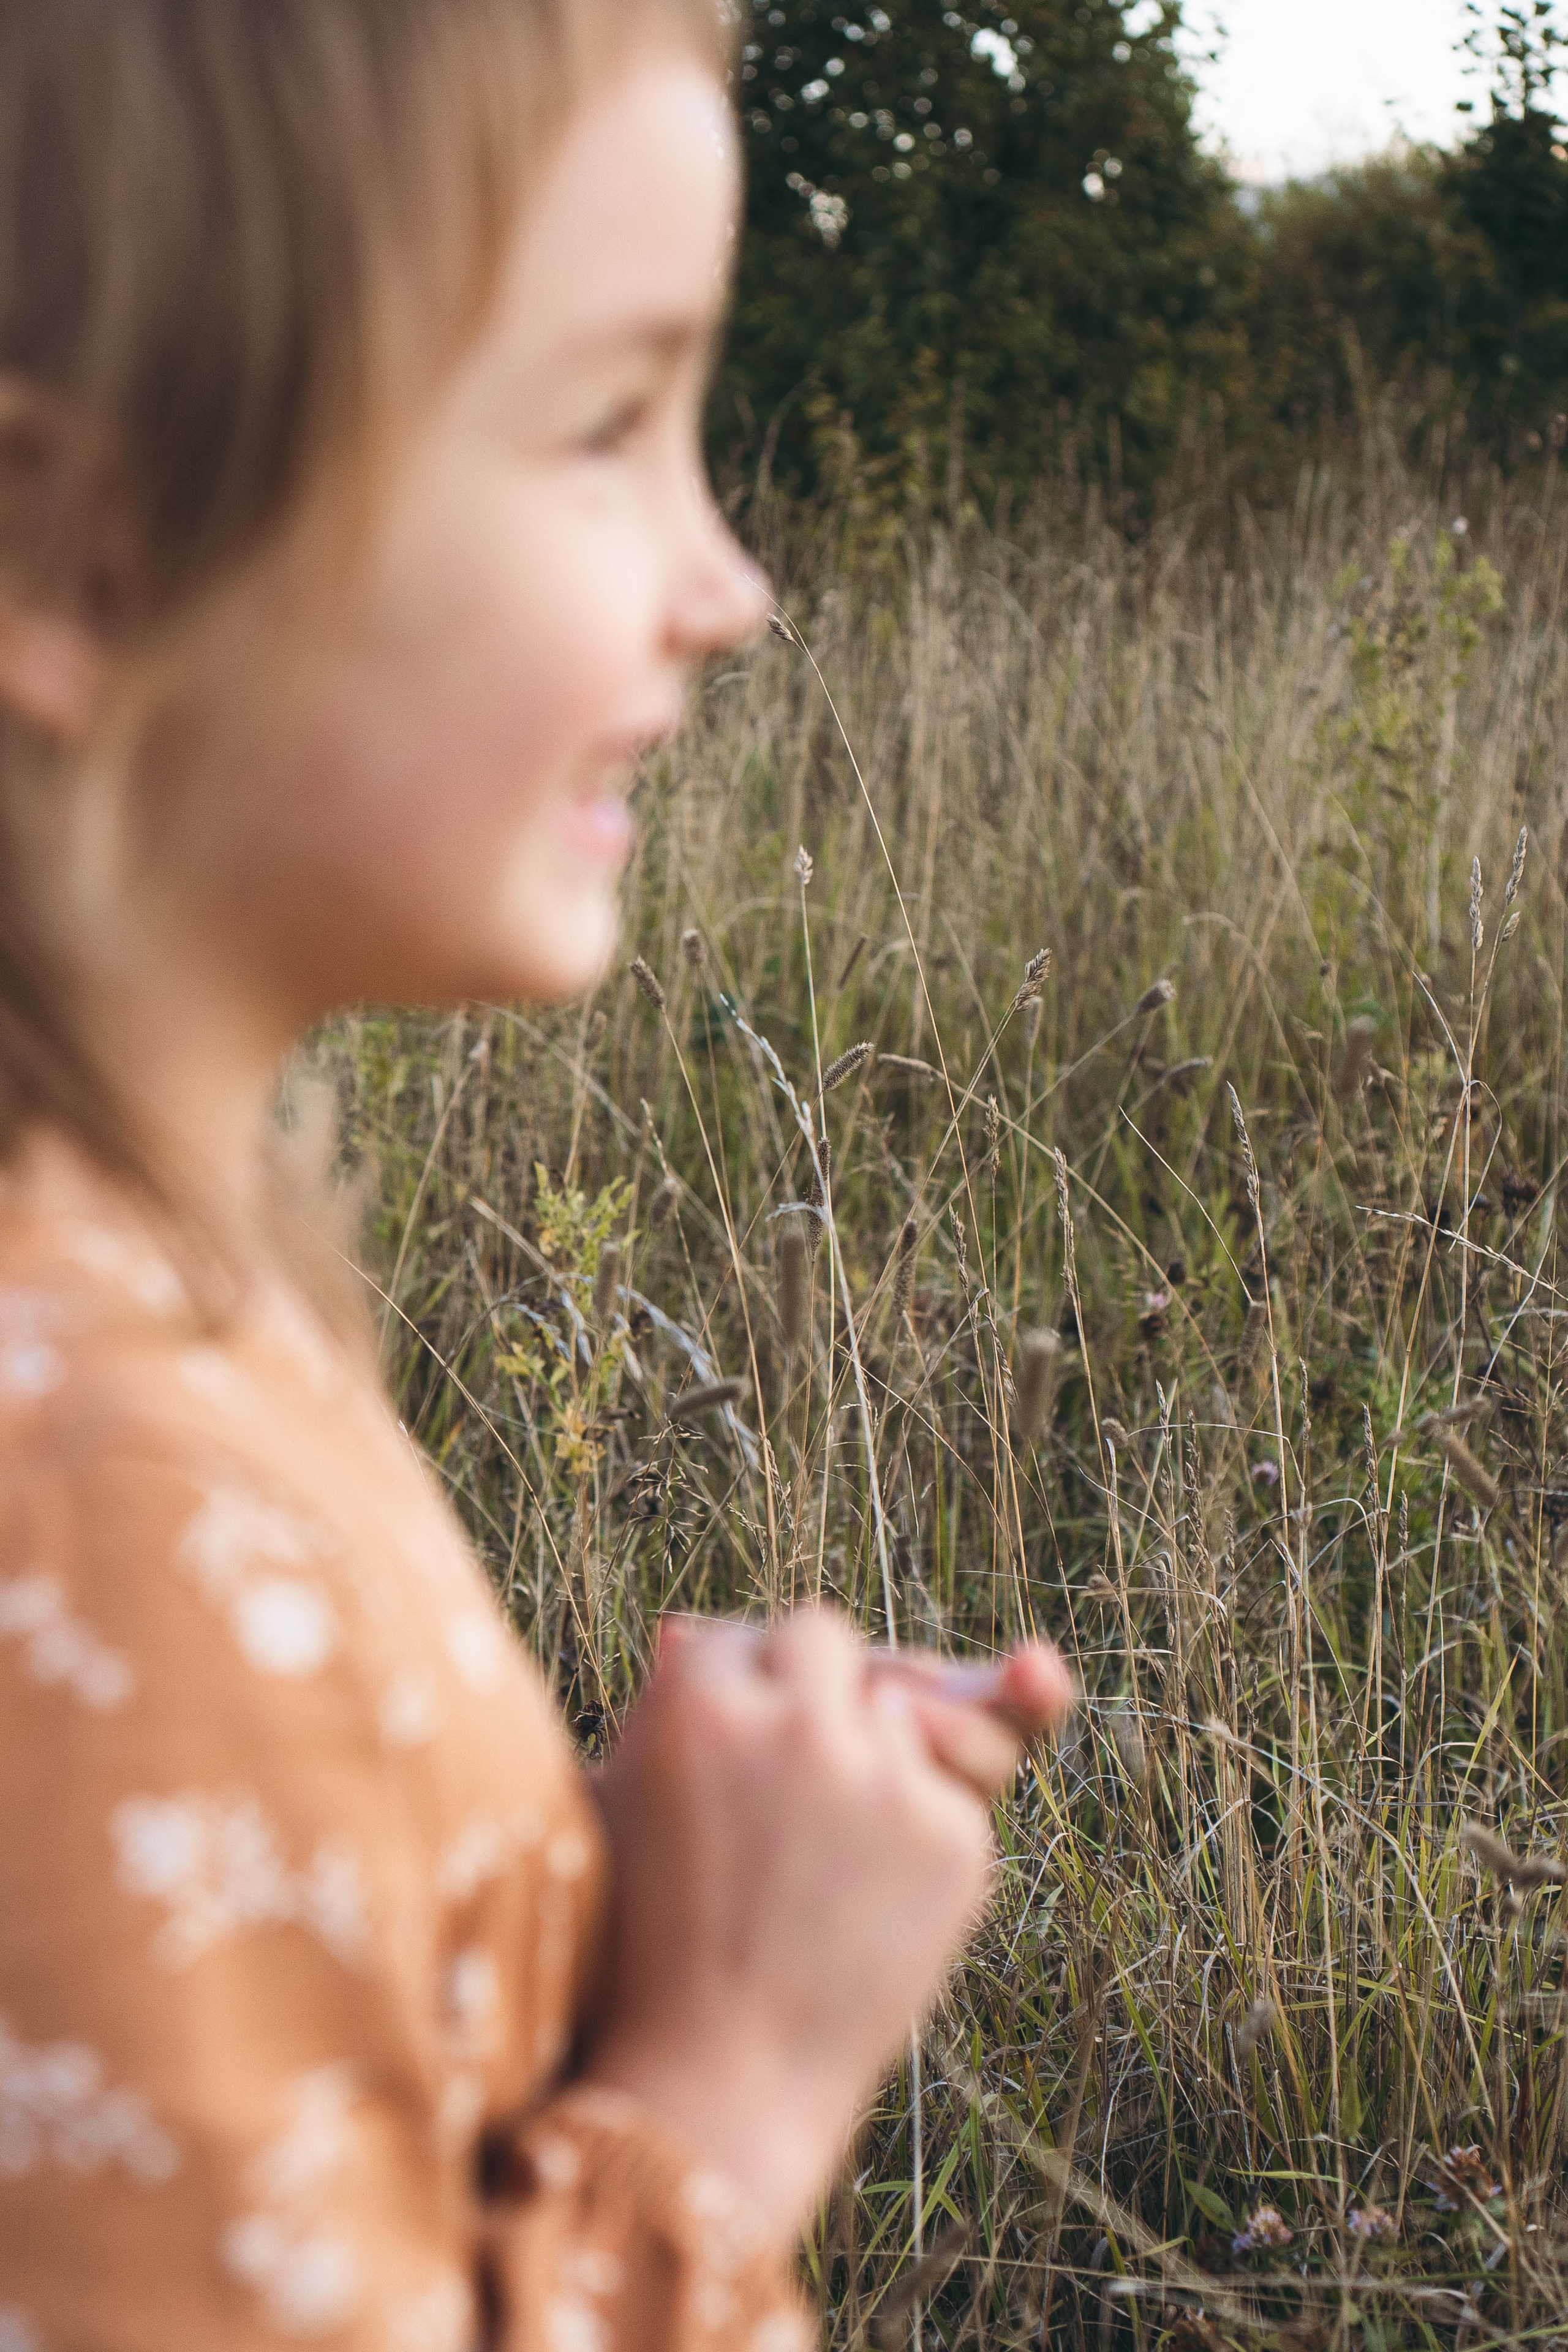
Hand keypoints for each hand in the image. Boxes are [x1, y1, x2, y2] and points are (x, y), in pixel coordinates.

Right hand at [581, 1609, 1073, 2247]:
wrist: (716, 2085)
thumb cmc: (649, 1942)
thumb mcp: (626, 1805)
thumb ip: (672, 1705)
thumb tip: (686, 1625)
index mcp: (697, 1698)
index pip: (752, 1635)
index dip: (749, 1695)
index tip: (738, 1753)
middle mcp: (797, 1721)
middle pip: (828, 1637)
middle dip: (815, 1690)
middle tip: (786, 1775)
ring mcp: (884, 1779)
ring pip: (900, 1709)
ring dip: (869, 1757)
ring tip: (814, 1857)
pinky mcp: (953, 1838)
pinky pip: (947, 1793)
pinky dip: (914, 1836)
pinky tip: (859, 1904)